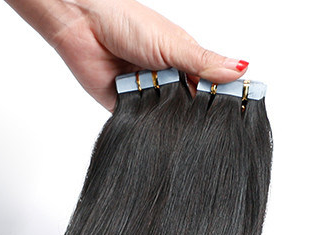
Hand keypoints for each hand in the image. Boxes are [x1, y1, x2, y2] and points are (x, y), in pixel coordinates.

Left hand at [6, 0, 248, 108]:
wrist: (80, 24)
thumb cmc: (125, 22)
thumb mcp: (172, 42)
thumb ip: (203, 62)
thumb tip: (241, 70)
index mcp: (185, 64)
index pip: (213, 90)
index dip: (224, 103)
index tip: (238, 114)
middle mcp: (169, 83)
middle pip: (192, 112)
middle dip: (195, 116)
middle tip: (201, 117)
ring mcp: (150, 98)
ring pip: (169, 122)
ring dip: (170, 120)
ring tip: (169, 109)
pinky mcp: (128, 111)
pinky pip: (144, 127)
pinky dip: (147, 125)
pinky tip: (151, 119)